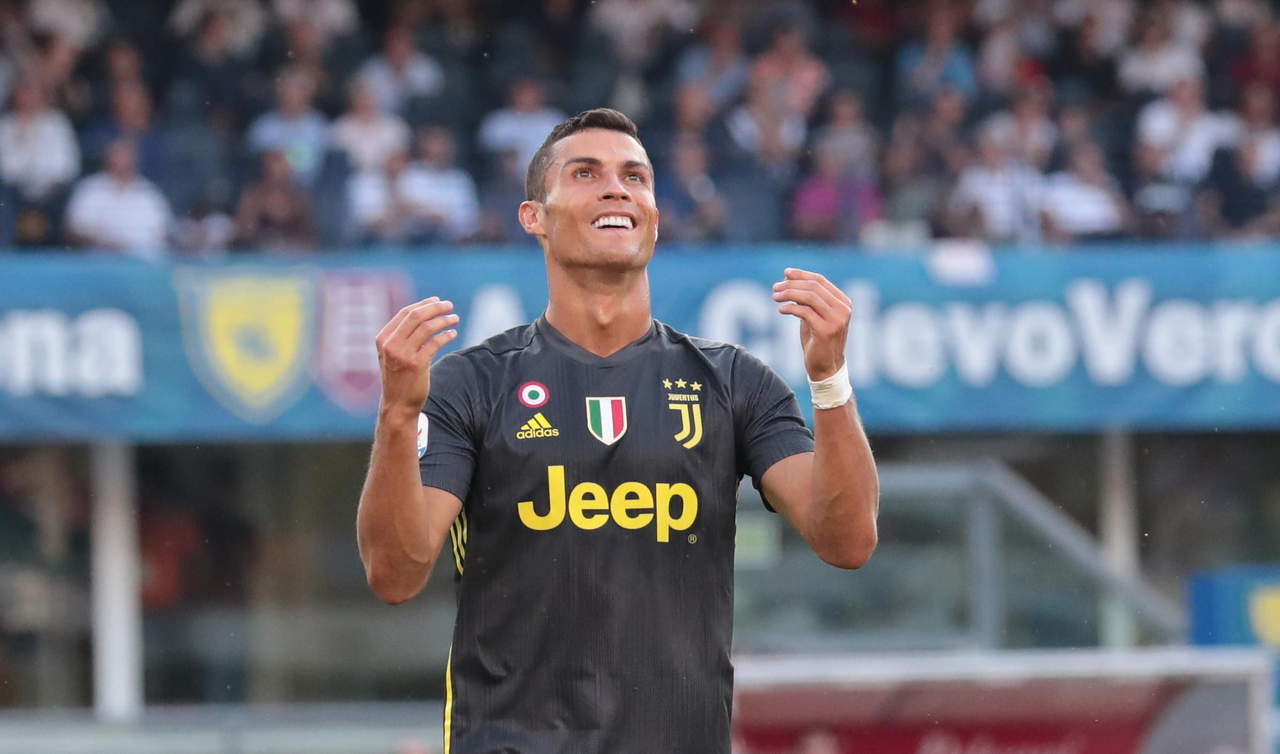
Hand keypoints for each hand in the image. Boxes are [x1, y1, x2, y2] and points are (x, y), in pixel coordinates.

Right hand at [375, 297, 458, 416]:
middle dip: (435, 307)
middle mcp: (391, 344)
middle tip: (450, 305)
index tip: (437, 301)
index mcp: (383, 338)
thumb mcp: (392, 354)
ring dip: (444, 320)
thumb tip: (424, 313)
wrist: (397, 405)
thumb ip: (401, 336)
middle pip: (416, 316)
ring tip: (455, 318)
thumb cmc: (398, 377)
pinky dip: (446, 335)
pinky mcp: (417, 364)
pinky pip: (435, 343)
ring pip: (427, 327)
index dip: (423, 304)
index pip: (405, 312)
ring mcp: (403, 354)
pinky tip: (452, 334)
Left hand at [772, 268, 850, 380]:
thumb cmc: (817, 340)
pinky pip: (805, 312)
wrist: (825, 367)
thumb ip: (805, 298)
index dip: (802, 274)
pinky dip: (790, 307)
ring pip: (810, 297)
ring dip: (789, 294)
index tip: (785, 273)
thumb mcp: (813, 315)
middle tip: (775, 288)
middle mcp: (843, 309)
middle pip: (814, 287)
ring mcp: (837, 320)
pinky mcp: (826, 330)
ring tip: (775, 297)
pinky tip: (781, 310)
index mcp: (843, 302)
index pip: (820, 280)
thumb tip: (788, 276)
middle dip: (792, 284)